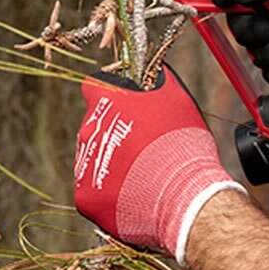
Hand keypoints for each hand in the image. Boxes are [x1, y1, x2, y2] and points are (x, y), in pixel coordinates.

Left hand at [73, 66, 243, 262]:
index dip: (112, 95)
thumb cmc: (183, 145)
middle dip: (116, 132)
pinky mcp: (86, 198)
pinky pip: (95, 191)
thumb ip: (159, 81)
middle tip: (145, 145)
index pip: (95, 88)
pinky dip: (112, 192)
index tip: (128, 105)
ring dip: (114, 162)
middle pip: (95, 126)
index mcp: (105, 101)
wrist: (184, 196)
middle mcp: (87, 131)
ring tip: (145, 172)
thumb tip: (156, 71)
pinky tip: (136, 192)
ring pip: (94, 158)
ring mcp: (83, 165)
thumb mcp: (178, 98)